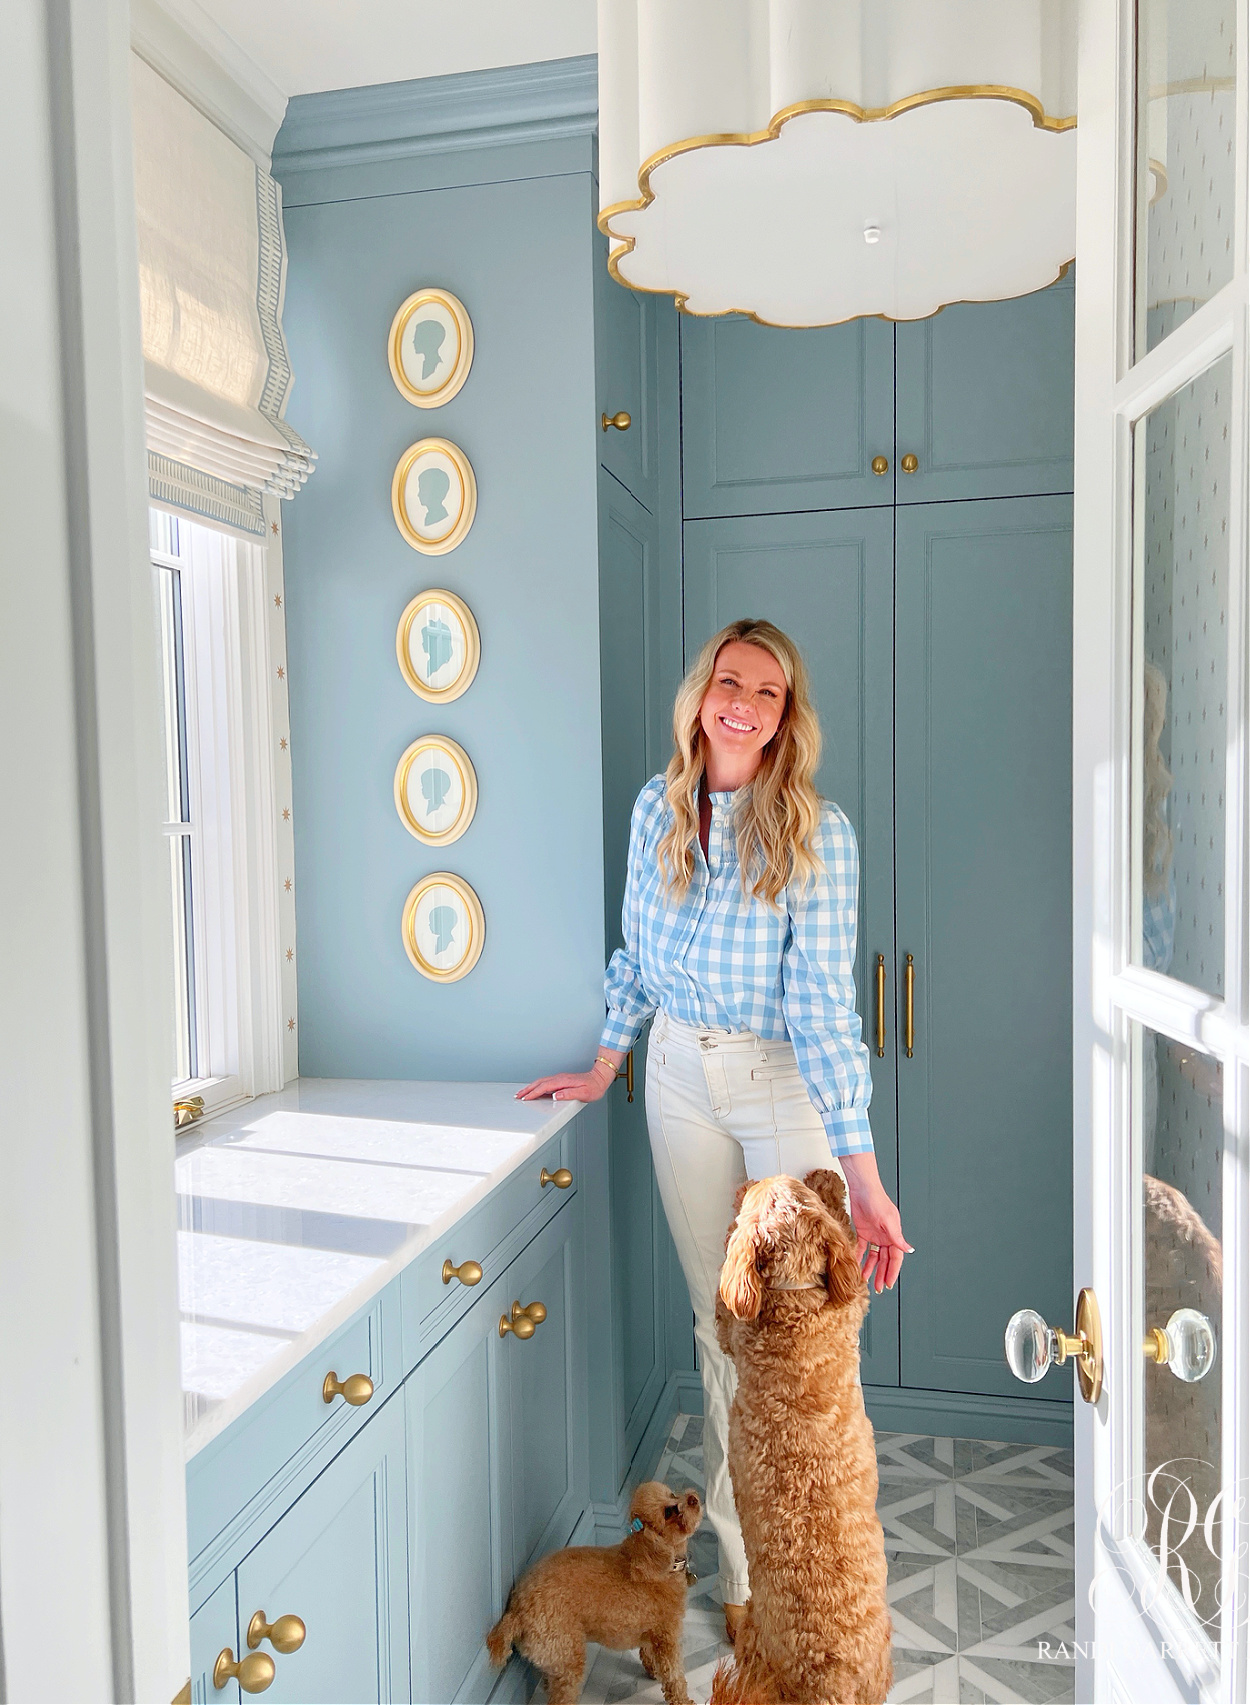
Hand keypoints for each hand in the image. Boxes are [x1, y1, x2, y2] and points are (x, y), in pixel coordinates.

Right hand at [516, 1057, 616, 1102]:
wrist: (600, 1078)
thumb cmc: (594, 1087)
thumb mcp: (584, 1093)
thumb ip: (569, 1094)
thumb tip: (556, 1096)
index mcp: (563, 1081)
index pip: (544, 1087)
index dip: (533, 1093)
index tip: (525, 1098)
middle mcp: (560, 1078)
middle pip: (539, 1083)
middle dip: (527, 1089)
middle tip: (517, 1096)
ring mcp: (560, 1078)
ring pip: (541, 1082)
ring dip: (531, 1087)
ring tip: (522, 1093)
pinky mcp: (562, 1080)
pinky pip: (546, 1082)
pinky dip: (537, 1086)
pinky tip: (536, 1090)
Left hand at [838, 1152, 913, 1292]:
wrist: (862, 1188)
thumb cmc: (877, 1201)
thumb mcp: (888, 1221)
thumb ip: (897, 1238)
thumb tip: (909, 1250)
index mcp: (894, 1235)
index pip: (895, 1258)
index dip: (893, 1272)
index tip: (888, 1284)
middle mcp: (885, 1237)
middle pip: (885, 1260)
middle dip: (882, 1274)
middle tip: (877, 1288)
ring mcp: (874, 1235)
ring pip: (873, 1256)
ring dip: (870, 1268)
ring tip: (865, 1280)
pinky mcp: (863, 1231)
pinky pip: (861, 1248)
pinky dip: (858, 1257)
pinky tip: (855, 1265)